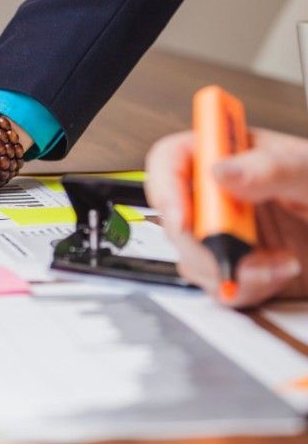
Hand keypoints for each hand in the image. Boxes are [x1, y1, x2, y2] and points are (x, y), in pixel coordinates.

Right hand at [145, 128, 307, 307]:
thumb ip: (271, 168)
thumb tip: (221, 170)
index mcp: (237, 154)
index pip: (174, 159)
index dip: (166, 186)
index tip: (183, 216)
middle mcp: (226, 193)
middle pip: (176, 215)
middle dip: (204, 241)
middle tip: (236, 250)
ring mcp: (231, 232)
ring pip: (191, 256)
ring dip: (229, 269)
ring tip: (272, 263)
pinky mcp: (241, 266)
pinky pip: (218, 284)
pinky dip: (246, 288)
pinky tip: (277, 273)